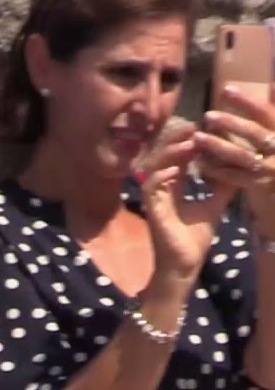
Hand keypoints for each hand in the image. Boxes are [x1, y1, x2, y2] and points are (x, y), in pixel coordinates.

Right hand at [141, 123, 235, 280]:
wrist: (186, 263)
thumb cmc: (195, 237)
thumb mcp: (214, 205)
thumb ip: (221, 187)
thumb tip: (239, 168)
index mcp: (173, 185)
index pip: (178, 157)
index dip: (188, 141)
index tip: (203, 128)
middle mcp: (161, 186)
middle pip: (164, 155)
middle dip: (176, 139)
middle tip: (193, 126)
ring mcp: (153, 196)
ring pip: (156, 165)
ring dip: (171, 153)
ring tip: (188, 142)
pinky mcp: (150, 207)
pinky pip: (151, 184)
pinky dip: (163, 173)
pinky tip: (177, 167)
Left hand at [197, 85, 274, 233]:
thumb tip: (272, 80)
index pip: (267, 113)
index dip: (247, 101)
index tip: (226, 89)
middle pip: (254, 133)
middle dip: (230, 124)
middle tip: (207, 115)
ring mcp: (270, 169)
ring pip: (242, 156)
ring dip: (218, 146)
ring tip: (197, 137)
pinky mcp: (259, 185)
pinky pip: (235, 176)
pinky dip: (217, 168)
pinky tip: (200, 161)